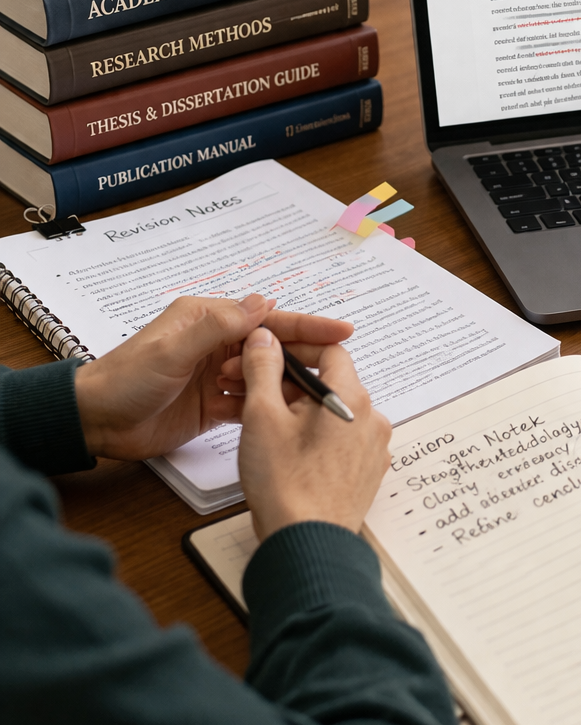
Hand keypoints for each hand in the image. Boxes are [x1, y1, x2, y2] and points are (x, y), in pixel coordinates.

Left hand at [73, 295, 352, 459]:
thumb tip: (264, 302)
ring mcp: (216, 375)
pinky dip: (270, 408)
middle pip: (273, 349)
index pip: (268, 321)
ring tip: (319, 397)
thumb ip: (219, 326)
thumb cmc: (124, 379)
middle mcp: (216, 343)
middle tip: (339, 370)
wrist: (94, 421)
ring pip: (266, 377)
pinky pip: (251, 403)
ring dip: (289, 386)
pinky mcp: (213, 405)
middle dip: (306, 357)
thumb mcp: (172, 348)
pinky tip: (290, 416)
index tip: (341, 330)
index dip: (307, 325)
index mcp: (209, 320)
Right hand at [236, 327, 391, 539]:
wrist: (306, 543)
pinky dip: (313, 436)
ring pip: (333, 413)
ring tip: (259, 424)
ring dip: (297, 410)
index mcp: (352, 397)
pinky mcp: (365, 472)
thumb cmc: (285, 483)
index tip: (266, 357)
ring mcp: (371, 448)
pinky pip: (340, 440)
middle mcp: (371, 419)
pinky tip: (284, 450)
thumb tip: (265, 338)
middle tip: (247, 391)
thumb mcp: (262, 416)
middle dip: (287, 383)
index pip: (330, 351)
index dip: (295, 349)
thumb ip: (263, 369)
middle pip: (330, 383)